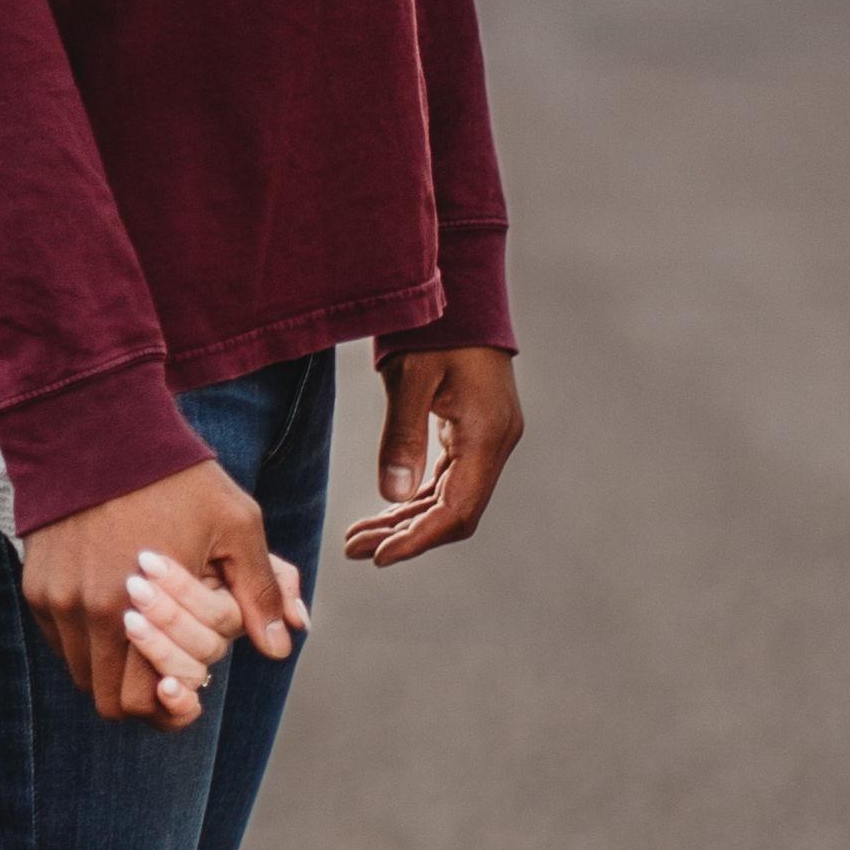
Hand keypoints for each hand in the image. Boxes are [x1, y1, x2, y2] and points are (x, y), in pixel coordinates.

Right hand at [25, 458, 301, 725]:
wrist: (96, 428)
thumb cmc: (176, 476)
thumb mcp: (236, 525)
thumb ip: (260, 590)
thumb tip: (283, 645)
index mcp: (135, 606)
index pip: (143, 701)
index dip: (168, 709)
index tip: (186, 693)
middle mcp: (86, 612)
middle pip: (108, 699)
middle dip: (142, 693)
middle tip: (169, 670)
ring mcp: (56, 600)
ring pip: (82, 673)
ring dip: (114, 668)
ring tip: (144, 635)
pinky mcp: (37, 585)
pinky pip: (62, 639)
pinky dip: (88, 640)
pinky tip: (117, 607)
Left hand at [340, 341, 524, 566]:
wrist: (462, 291)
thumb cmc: (435, 327)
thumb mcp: (410, 378)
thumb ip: (402, 437)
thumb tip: (391, 494)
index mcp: (486, 435)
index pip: (456, 510)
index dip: (418, 540)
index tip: (379, 558)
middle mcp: (496, 443)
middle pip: (454, 512)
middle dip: (405, 536)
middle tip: (353, 549)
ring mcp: (489, 438)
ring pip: (450, 498)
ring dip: (406, 521)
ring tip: (358, 538)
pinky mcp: (477, 432)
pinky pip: (448, 479)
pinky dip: (416, 498)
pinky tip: (384, 510)